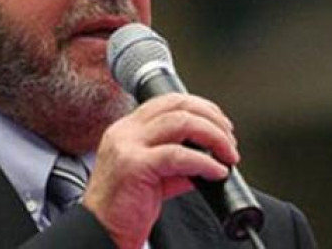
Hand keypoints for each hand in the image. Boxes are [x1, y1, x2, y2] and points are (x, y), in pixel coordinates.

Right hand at [82, 93, 239, 248]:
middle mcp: (125, 131)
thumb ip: (178, 163)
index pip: (168, 102)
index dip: (200, 107)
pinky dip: (205, 162)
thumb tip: (210, 159)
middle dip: (212, 119)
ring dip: (214, 136)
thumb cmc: (123, 207)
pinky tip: (216, 172)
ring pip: (180, 123)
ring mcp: (127, 145)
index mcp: (127, 129)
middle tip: (230, 140)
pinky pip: (178, 155)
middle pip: (177, 105)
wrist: (102, 230)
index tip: (221, 124)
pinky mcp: (134, 165)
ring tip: (228, 154)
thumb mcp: (153, 176)